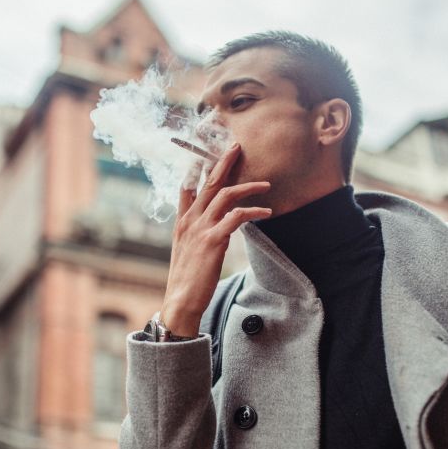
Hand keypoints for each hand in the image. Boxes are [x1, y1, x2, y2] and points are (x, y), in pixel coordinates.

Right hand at [160, 143, 271, 337]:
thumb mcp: (184, 251)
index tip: (212, 153)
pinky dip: (253, 211)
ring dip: (248, 186)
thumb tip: (211, 227)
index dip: (199, 168)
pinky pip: (236, 217)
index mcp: (183, 222)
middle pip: (209, 182)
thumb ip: (193, 232)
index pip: (188, 187)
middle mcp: (190, 220)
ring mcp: (201, 228)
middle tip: (237, 147)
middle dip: (224, 162)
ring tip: (266, 185)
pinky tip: (266, 212)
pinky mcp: (213, 240)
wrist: (180, 301)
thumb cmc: (186, 279)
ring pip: (225, 195)